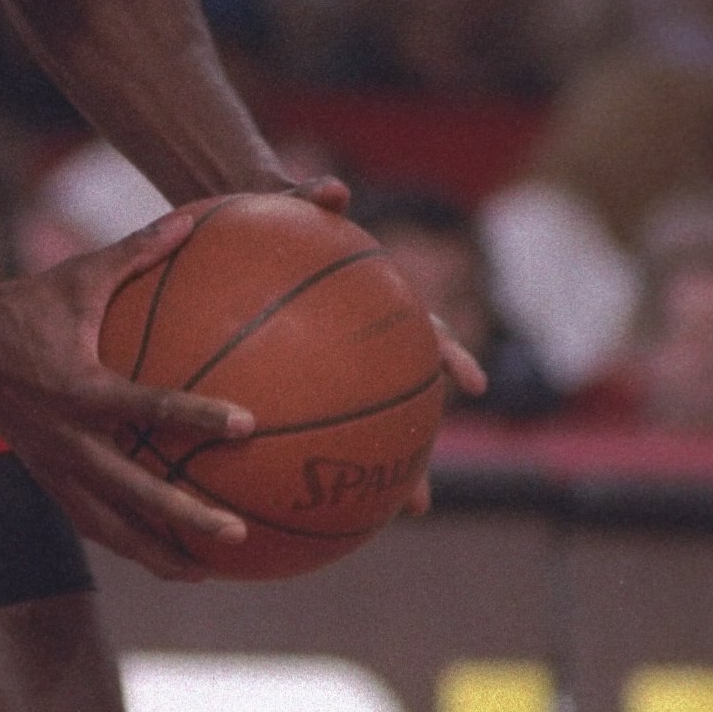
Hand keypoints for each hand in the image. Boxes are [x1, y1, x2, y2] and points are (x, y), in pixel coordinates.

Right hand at [0, 205, 256, 582]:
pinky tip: (162, 556)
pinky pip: (90, 519)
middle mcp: (66, 437)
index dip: (196, 417)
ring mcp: (53, 464)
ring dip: (155, 551)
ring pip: (108, 523)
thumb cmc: (24, 304)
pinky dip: (126, 540)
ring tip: (204, 573)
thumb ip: (137, 250)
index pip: (146, 408)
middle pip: (131, 491)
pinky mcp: (45, 476)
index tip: (247, 425)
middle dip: (183, 517)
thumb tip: (193, 219)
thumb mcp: (78, 274)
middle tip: (235, 534)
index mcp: (78, 387)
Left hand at [293, 175, 484, 514]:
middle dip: (411, 456)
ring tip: (360, 524)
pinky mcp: (290, 380)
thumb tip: (330, 187)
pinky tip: (263, 496)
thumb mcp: (287, 201)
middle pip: (396, 411)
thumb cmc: (272, 213)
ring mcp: (329, 368)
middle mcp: (358, 349)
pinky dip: (282, 458)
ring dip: (360, 479)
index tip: (472, 387)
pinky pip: (292, 424)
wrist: (240, 225)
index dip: (449, 358)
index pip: (423, 334)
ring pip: (352, 433)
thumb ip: (310, 196)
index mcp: (374, 308)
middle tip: (418, 500)